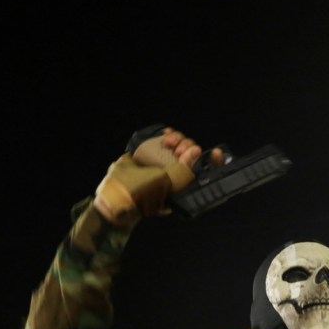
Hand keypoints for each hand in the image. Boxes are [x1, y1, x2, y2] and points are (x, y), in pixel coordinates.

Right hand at [94, 127, 223, 223]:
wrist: (113, 194)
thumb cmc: (140, 195)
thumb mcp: (165, 183)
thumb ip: (183, 168)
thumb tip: (197, 151)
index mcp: (185, 189)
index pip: (207, 176)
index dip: (214, 164)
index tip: (215, 152)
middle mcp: (177, 178)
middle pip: (194, 157)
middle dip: (189, 147)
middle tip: (179, 149)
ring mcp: (166, 167)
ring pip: (181, 147)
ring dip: (178, 140)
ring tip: (168, 141)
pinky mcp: (155, 157)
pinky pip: (167, 144)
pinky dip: (169, 136)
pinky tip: (166, 133)